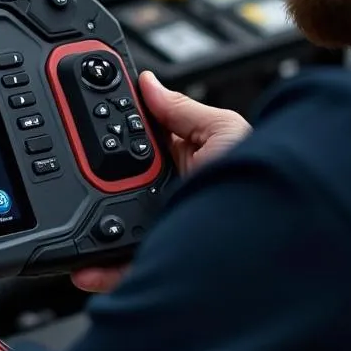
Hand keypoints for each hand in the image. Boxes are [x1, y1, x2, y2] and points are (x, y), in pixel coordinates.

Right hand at [71, 71, 251, 293]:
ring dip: (90, 224)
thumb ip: (184, 110)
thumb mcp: (225, 132)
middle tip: (73, 171)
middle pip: (117, 183)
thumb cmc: (267, 187)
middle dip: (92, 179)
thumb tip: (148, 83)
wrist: (277, 247)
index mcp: (186, 158)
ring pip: (113, 225)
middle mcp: (170, 193)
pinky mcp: (160, 261)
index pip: (138, 140)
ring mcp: (163, 229)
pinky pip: (121, 266)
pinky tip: (86, 265)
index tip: (84, 120)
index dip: (112, 131)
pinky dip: (99, 268)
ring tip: (74, 219)